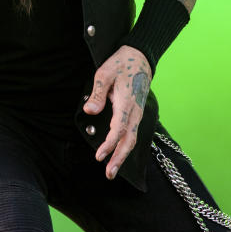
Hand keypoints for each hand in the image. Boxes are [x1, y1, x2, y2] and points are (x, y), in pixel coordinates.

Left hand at [83, 45, 151, 179]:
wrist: (140, 57)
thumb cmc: (121, 63)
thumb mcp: (104, 73)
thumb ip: (98, 93)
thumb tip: (90, 111)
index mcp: (127, 102)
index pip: (119, 129)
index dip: (109, 144)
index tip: (99, 156)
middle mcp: (135, 111)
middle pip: (129, 140)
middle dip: (119, 158)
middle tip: (109, 174)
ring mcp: (138, 113)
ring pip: (132, 139)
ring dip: (122, 155)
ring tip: (112, 170)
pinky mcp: (137, 113)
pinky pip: (133, 133)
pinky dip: (126, 147)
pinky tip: (118, 155)